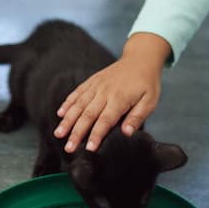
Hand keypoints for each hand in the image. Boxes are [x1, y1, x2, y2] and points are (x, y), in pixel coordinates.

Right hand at [54, 33, 170, 152]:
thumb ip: (137, 117)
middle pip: (88, 115)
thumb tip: (127, 133)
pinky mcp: (92, 80)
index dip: (96, 135)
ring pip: (79, 104)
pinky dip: (68, 102)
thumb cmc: (147, 83)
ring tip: (58, 133)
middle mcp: (105, 92)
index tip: (88, 149)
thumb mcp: (150, 101)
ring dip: (67, 120)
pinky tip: (60, 113)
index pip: (105, 121)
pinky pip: (77, 92)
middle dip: (76, 132)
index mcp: (120, 99)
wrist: (140, 58)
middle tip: (68, 148)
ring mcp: (96, 85)